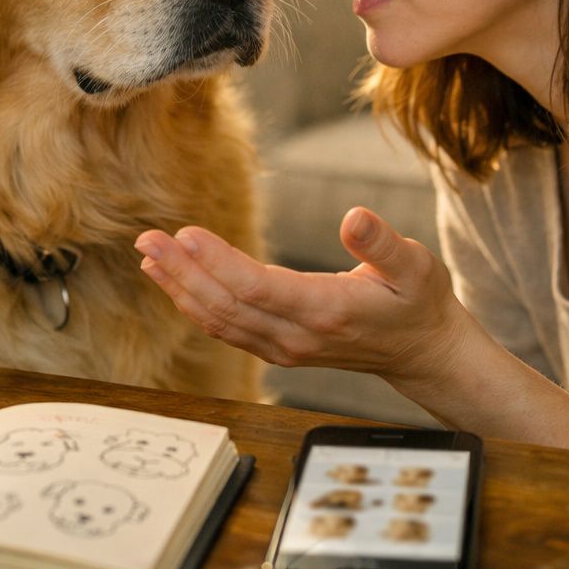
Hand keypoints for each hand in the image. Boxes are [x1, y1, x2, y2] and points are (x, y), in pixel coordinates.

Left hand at [134, 207, 474, 386]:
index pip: (259, 289)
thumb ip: (383, 244)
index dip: (218, 263)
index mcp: (328, 311)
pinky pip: (226, 328)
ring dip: (180, 287)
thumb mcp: (416, 266)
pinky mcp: (277, 348)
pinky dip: (194, 304)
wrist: (422, 352)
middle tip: (147, 239)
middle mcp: (298, 336)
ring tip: (148, 255)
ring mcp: (284, 347)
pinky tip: (173, 280)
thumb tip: (355, 217)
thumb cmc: (419, 302)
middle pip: (227, 306)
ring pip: (220, 321)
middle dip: (183, 272)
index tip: (185, 234)